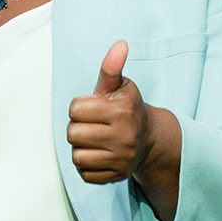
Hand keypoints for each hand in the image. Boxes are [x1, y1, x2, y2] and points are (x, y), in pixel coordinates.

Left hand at [66, 40, 153, 183]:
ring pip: (77, 156)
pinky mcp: (117, 176)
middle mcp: (124, 136)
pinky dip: (87, 165)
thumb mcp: (120, 85)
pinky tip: (98, 154)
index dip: (79, 107)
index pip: (74, 109)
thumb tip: (120, 44)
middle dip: (77, 127)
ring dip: (80, 147)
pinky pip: (84, 174)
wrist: (149, 138)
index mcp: (122, 110)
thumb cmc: (127, 107)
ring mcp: (122, 159)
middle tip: (91, 124)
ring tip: (92, 140)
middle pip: (72, 134)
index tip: (92, 107)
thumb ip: (112, 66)